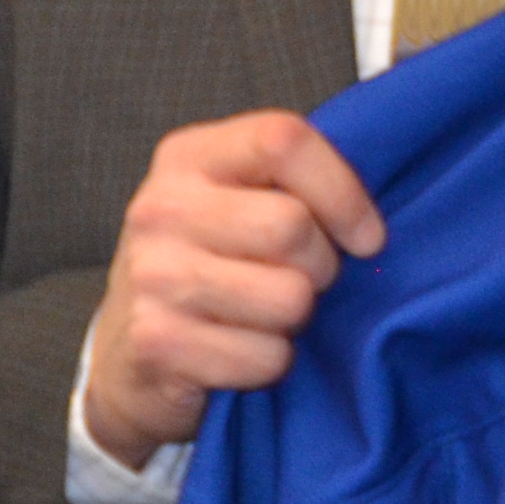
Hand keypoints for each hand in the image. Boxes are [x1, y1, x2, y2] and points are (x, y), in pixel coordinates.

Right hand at [77, 111, 386, 458]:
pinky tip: (242, 351)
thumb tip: (376, 217)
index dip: (343, 191)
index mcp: (189, 156)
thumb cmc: (212, 265)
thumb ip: (296, 182)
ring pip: (288, 298)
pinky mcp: (156, 341)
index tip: (366, 236)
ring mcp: (152, 274)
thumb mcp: (239, 200)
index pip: (284, 140)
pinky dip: (271, 363)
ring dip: (297, 320)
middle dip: (322, 267)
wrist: (128, 351)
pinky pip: (266, 356)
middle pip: (292, 227)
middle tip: (303, 281)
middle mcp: (161, 207)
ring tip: (268, 315)